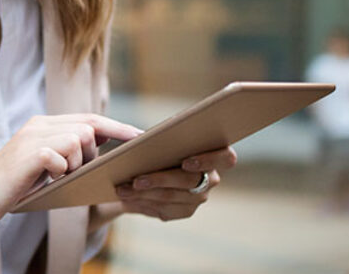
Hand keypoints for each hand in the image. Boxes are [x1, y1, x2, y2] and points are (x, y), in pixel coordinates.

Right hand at [0, 114, 142, 225]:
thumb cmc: (13, 184)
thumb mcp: (43, 164)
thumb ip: (65, 151)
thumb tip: (99, 151)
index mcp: (43, 124)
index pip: (89, 118)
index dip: (116, 126)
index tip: (140, 136)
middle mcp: (38, 125)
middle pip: (88, 127)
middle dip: (92, 153)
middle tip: (73, 172)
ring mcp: (31, 137)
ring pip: (78, 139)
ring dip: (76, 163)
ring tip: (57, 176)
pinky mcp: (27, 154)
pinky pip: (62, 157)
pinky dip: (61, 171)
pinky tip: (47, 178)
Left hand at [114, 146, 236, 220]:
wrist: (147, 168)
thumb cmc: (159, 144)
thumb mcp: (162, 137)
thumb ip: (162, 136)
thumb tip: (141, 139)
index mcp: (215, 154)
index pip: (226, 157)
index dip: (208, 160)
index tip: (186, 162)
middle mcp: (211, 178)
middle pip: (189, 181)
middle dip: (159, 180)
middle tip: (135, 180)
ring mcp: (199, 197)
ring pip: (171, 197)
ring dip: (144, 194)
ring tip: (121, 189)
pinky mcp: (184, 211)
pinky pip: (164, 210)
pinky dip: (143, 203)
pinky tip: (127, 199)